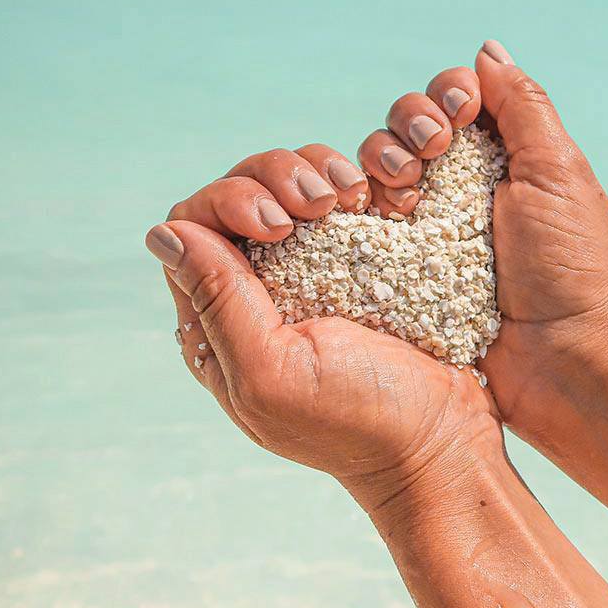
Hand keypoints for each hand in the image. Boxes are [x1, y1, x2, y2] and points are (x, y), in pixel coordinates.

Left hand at [146, 145, 498, 508]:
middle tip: (321, 203)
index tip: (277, 221)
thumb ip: (219, 305)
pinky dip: (354, 182)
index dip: (227, 203)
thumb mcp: (275, 373)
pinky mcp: (364, 262)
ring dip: (316, 171)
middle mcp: (261, 293)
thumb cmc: (358, 420)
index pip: (194, 229)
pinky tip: (373, 200)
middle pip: (240, 195)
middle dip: (276, 178)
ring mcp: (315, 274)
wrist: (442, 436)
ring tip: (351, 196)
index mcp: (221, 327)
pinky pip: (343, 200)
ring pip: (291, 186)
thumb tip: (165, 233)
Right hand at [358, 40, 607, 451]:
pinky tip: (370, 214)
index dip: (444, 97)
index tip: (458, 117)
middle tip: (427, 158)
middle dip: (408, 127)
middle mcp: (459, 190)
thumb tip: (486, 53)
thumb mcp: (558, 173)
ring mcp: (426, 231)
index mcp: (500, 161)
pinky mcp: (402, 270)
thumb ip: (523, 107)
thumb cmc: (569, 267)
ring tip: (404, 196)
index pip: (452, 102)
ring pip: (376, 169)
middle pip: (406, 128)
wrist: (557, 360)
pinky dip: (359, 208)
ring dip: (382, 163)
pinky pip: (362, 224)